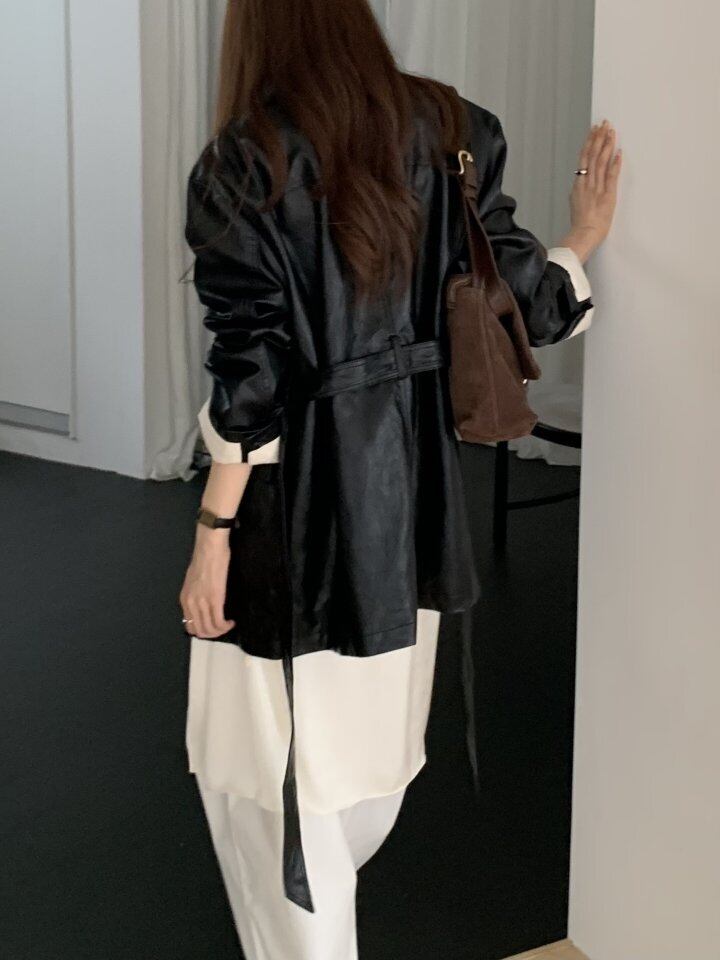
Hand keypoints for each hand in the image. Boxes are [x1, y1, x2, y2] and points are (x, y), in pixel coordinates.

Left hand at [179, 527, 235, 638]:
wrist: (210, 547)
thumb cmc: (204, 559)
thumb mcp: (193, 581)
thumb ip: (195, 594)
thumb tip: (203, 604)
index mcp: (184, 599)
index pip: (190, 626)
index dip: (203, 630)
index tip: (213, 626)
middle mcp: (191, 604)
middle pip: (200, 631)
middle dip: (213, 634)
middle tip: (223, 628)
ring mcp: (202, 602)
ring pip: (210, 629)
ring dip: (221, 631)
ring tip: (228, 625)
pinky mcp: (215, 599)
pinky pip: (219, 621)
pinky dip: (226, 625)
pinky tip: (231, 622)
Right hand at [564, 119, 622, 262]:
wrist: (583, 235)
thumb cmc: (580, 225)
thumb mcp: (575, 205)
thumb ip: (578, 193)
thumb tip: (578, 185)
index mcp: (578, 186)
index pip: (584, 159)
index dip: (589, 143)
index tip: (593, 130)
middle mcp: (586, 184)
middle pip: (592, 155)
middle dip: (598, 138)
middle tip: (604, 124)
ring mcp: (596, 188)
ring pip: (601, 162)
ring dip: (606, 145)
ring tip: (611, 131)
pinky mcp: (607, 195)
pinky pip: (611, 176)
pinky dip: (615, 163)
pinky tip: (618, 152)